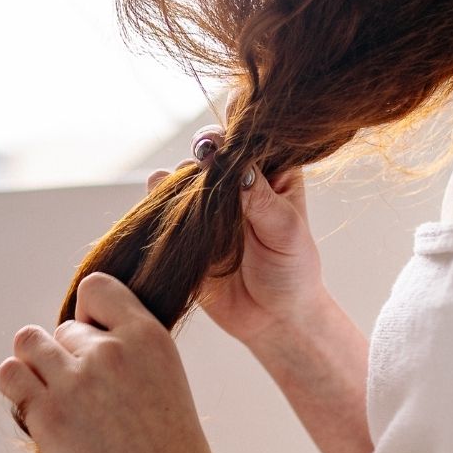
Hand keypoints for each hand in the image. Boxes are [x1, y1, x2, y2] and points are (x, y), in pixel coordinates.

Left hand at [0, 271, 227, 452]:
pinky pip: (11, 375)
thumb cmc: (167, 446)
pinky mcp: (50, 416)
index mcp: (147, 335)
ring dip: (37, 366)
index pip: (95, 288)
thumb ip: (126, 340)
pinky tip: (37, 409)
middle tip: (87, 399)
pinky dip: (18, 386)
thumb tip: (74, 326)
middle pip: (63, 328)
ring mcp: (78, 382)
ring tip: (55, 396)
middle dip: (69, 358)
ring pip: (28, 342)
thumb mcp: (162, 371)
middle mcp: (111, 351)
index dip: (87, 314)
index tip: (93, 342)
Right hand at [147, 127, 327, 348]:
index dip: (236, 130)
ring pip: (183, 170)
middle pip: (211, 146)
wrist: (273, 321)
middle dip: (205, 151)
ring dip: (183, 177)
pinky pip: (161, 201)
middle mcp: (236, 178)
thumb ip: (260, 197)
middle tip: (204, 164)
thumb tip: (234, 163)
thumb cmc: (293, 271)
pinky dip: (160, 199)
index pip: (250, 134)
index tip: (225, 142)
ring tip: (193, 197)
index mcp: (271, 169)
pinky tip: (172, 212)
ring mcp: (208, 201)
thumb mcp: (286, 231)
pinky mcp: (183, 224)